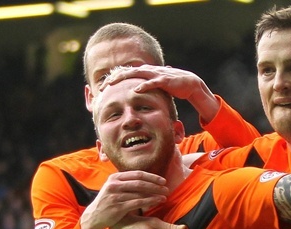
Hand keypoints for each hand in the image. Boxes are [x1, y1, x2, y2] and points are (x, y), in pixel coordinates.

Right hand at [79, 171, 168, 228]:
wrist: (94, 216)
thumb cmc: (107, 202)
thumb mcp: (113, 188)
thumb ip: (126, 183)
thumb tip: (146, 179)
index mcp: (115, 177)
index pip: (137, 174)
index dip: (152, 177)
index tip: (163, 180)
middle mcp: (114, 185)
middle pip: (140, 182)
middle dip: (155, 185)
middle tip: (166, 188)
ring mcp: (116, 196)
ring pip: (140, 193)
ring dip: (155, 194)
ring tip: (165, 196)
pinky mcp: (118, 207)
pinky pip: (138, 203)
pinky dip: (149, 202)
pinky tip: (157, 202)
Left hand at [103, 65, 219, 122]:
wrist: (189, 83)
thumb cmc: (171, 86)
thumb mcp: (154, 87)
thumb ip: (144, 88)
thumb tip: (133, 95)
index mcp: (144, 72)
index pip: (125, 73)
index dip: (113, 78)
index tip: (103, 87)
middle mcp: (148, 70)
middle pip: (126, 72)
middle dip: (113, 79)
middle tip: (101, 87)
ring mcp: (156, 74)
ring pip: (135, 74)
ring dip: (122, 79)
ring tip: (112, 84)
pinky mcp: (164, 80)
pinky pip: (152, 82)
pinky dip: (144, 85)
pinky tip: (135, 90)